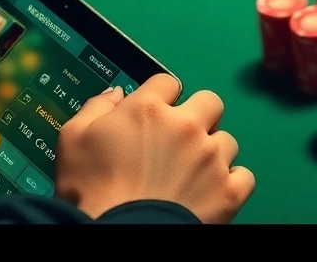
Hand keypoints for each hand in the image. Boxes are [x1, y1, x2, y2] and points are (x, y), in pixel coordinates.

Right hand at [55, 74, 254, 223]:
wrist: (116, 234)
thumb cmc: (90, 192)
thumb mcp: (73, 140)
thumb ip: (95, 108)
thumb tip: (116, 94)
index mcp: (149, 109)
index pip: (167, 83)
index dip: (160, 99)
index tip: (153, 117)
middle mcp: (187, 126)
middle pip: (210, 102)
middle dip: (197, 116)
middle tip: (180, 140)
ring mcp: (212, 158)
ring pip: (226, 140)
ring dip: (212, 152)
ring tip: (190, 173)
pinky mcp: (229, 190)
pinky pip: (243, 175)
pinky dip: (231, 183)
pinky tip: (211, 191)